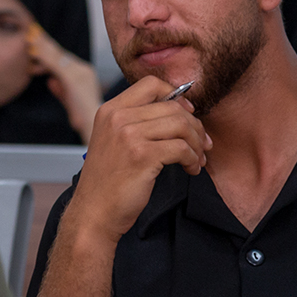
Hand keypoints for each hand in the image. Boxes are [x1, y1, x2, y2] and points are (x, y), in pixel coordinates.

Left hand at [27, 24, 102, 144]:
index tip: (38, 40)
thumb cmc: (84, 118)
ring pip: (56, 56)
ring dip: (42, 46)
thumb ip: (61, 91)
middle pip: (60, 53)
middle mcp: (82, 70)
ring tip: (29, 38)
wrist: (94, 126)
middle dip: (45, 43)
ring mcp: (78, 73)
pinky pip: (55, 65)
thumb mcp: (69, 102)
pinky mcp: (72, 79)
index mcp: (83, 74)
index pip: (64, 58)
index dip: (50, 49)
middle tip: (31, 32)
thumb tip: (51, 81)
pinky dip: (43, 57)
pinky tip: (32, 51)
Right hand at [67, 73, 209, 244]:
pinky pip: (182, 148)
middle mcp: (117, 118)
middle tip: (202, 144)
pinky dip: (192, 159)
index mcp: (110, 110)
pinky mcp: (142, 155)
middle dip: (194, 125)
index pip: (151, 84)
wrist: (94, 212)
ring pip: (181, 125)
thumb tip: (182, 109)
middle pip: (172, 106)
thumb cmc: (108, 181)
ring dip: (196, 143)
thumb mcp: (114, 140)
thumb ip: (138, 121)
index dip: (176, 96)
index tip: (187, 115)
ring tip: (197, 159)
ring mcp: (129, 135)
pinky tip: (190, 169)